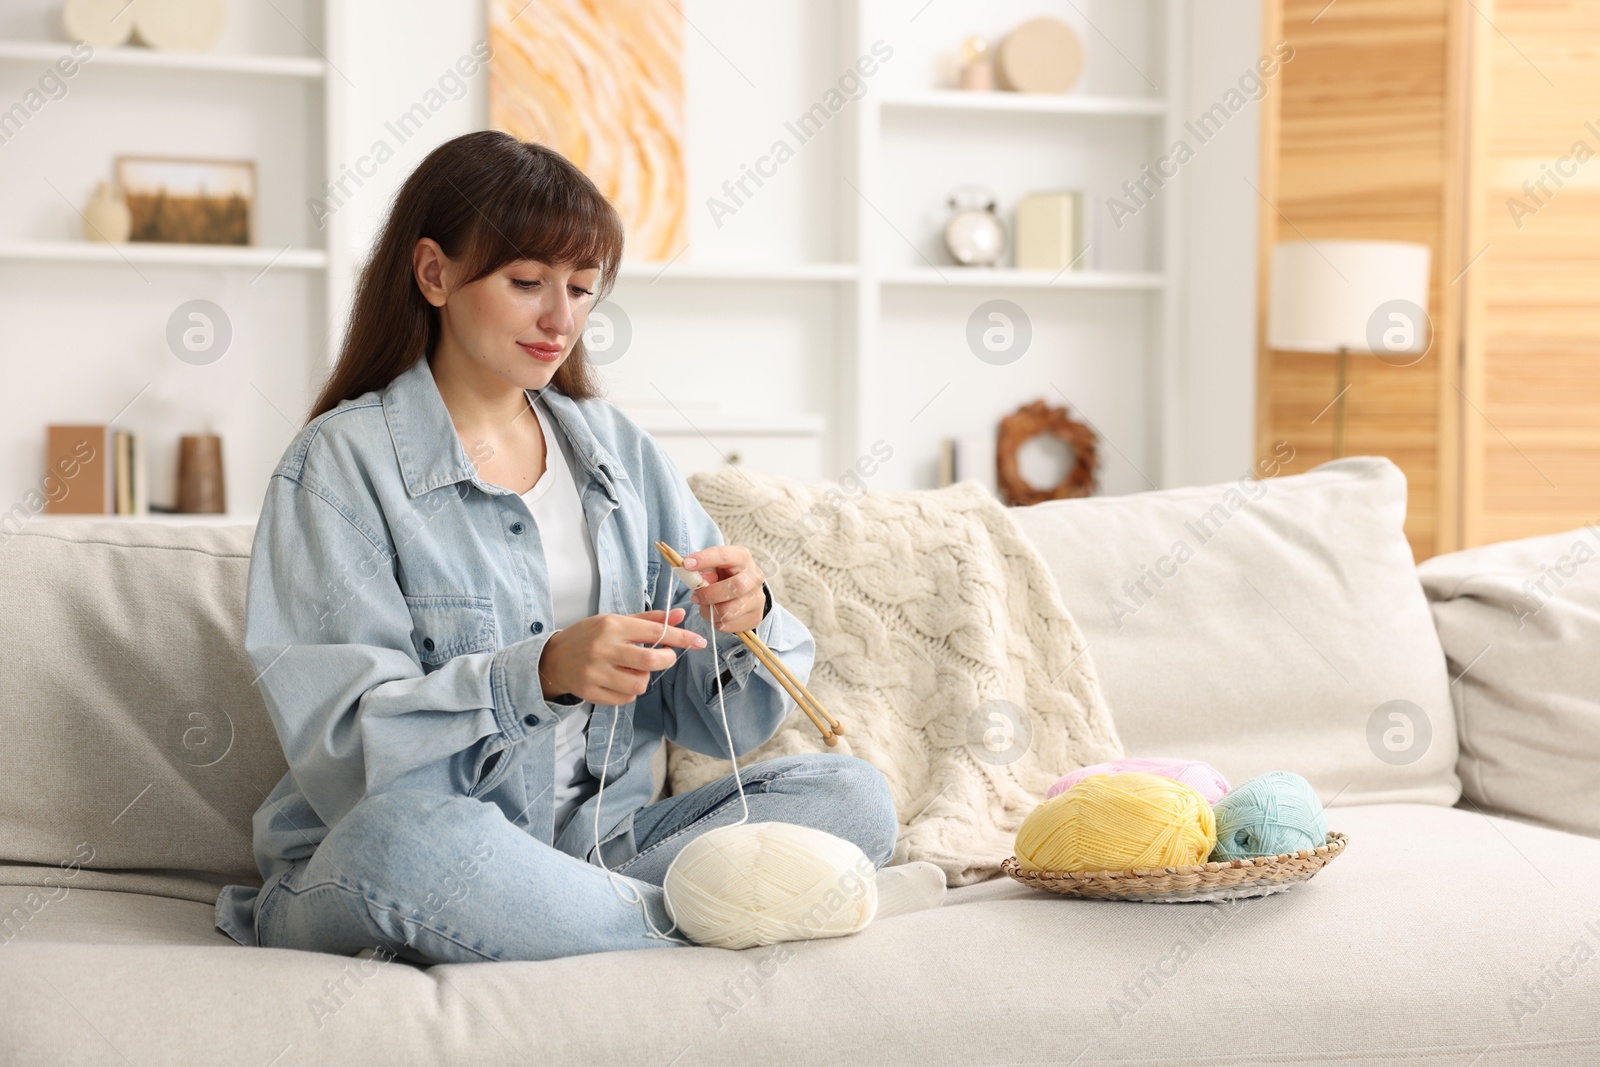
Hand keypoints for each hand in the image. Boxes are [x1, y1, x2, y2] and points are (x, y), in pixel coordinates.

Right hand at [537, 607, 704, 706]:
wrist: (554, 658)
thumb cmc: (590, 636)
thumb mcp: (616, 621)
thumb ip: (649, 620)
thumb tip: (680, 615)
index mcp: (612, 626)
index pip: (655, 632)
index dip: (681, 638)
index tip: (699, 642)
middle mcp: (604, 648)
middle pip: (650, 661)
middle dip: (666, 660)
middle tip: (665, 657)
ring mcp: (596, 673)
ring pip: (639, 684)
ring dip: (644, 678)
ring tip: (633, 670)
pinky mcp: (591, 692)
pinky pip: (626, 699)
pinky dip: (629, 692)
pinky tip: (619, 681)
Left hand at [680, 544, 765, 632]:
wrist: (744, 591)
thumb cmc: (724, 575)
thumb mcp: (714, 567)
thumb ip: (704, 570)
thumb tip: (699, 582)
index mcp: (742, 558)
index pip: (724, 556)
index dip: (704, 559)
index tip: (686, 564)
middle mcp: (755, 577)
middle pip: (734, 587)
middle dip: (709, 594)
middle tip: (695, 597)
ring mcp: (757, 599)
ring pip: (728, 612)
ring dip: (709, 611)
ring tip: (705, 607)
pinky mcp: (755, 617)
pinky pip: (727, 625)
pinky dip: (715, 621)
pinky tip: (715, 615)